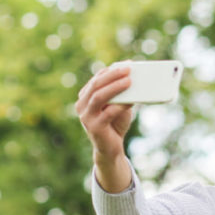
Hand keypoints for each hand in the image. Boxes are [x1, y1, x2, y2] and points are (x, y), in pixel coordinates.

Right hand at [75, 64, 134, 189]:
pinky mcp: (94, 127)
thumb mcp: (118, 105)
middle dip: (112, 75)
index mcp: (85, 97)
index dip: (110, 71)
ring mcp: (86, 117)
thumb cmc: (115, 124)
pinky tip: (130, 101)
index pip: (96, 79)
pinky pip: (107, 113)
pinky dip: (120, 105)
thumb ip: (121, 94)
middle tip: (128, 69)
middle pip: (96, 85)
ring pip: (99, 96)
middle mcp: (81, 105)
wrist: (111, 149)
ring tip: (129, 81)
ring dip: (114, 87)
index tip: (125, 64)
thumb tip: (132, 77)